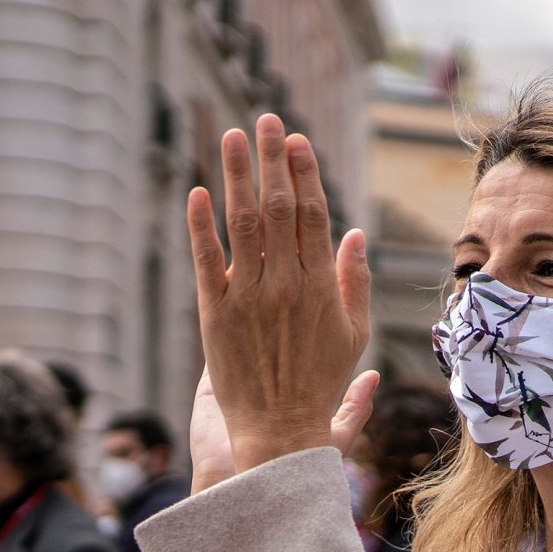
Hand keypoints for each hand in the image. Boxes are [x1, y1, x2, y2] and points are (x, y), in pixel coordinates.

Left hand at [188, 115, 373, 477]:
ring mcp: (248, 297)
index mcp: (321, 287)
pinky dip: (201, 225)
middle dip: (273, 160)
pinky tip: (198, 191)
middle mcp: (285, 285)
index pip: (313, 215)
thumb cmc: (317, 384)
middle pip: (279, 208)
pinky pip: (206, 260)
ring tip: (232, 137)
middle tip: (266, 120)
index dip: (305, 173)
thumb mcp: (352, 335)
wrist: (278, 431)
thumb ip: (354, 282)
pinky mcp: (215, 313)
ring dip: (237, 176)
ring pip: (243, 223)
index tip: (297, 140)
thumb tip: (354, 234)